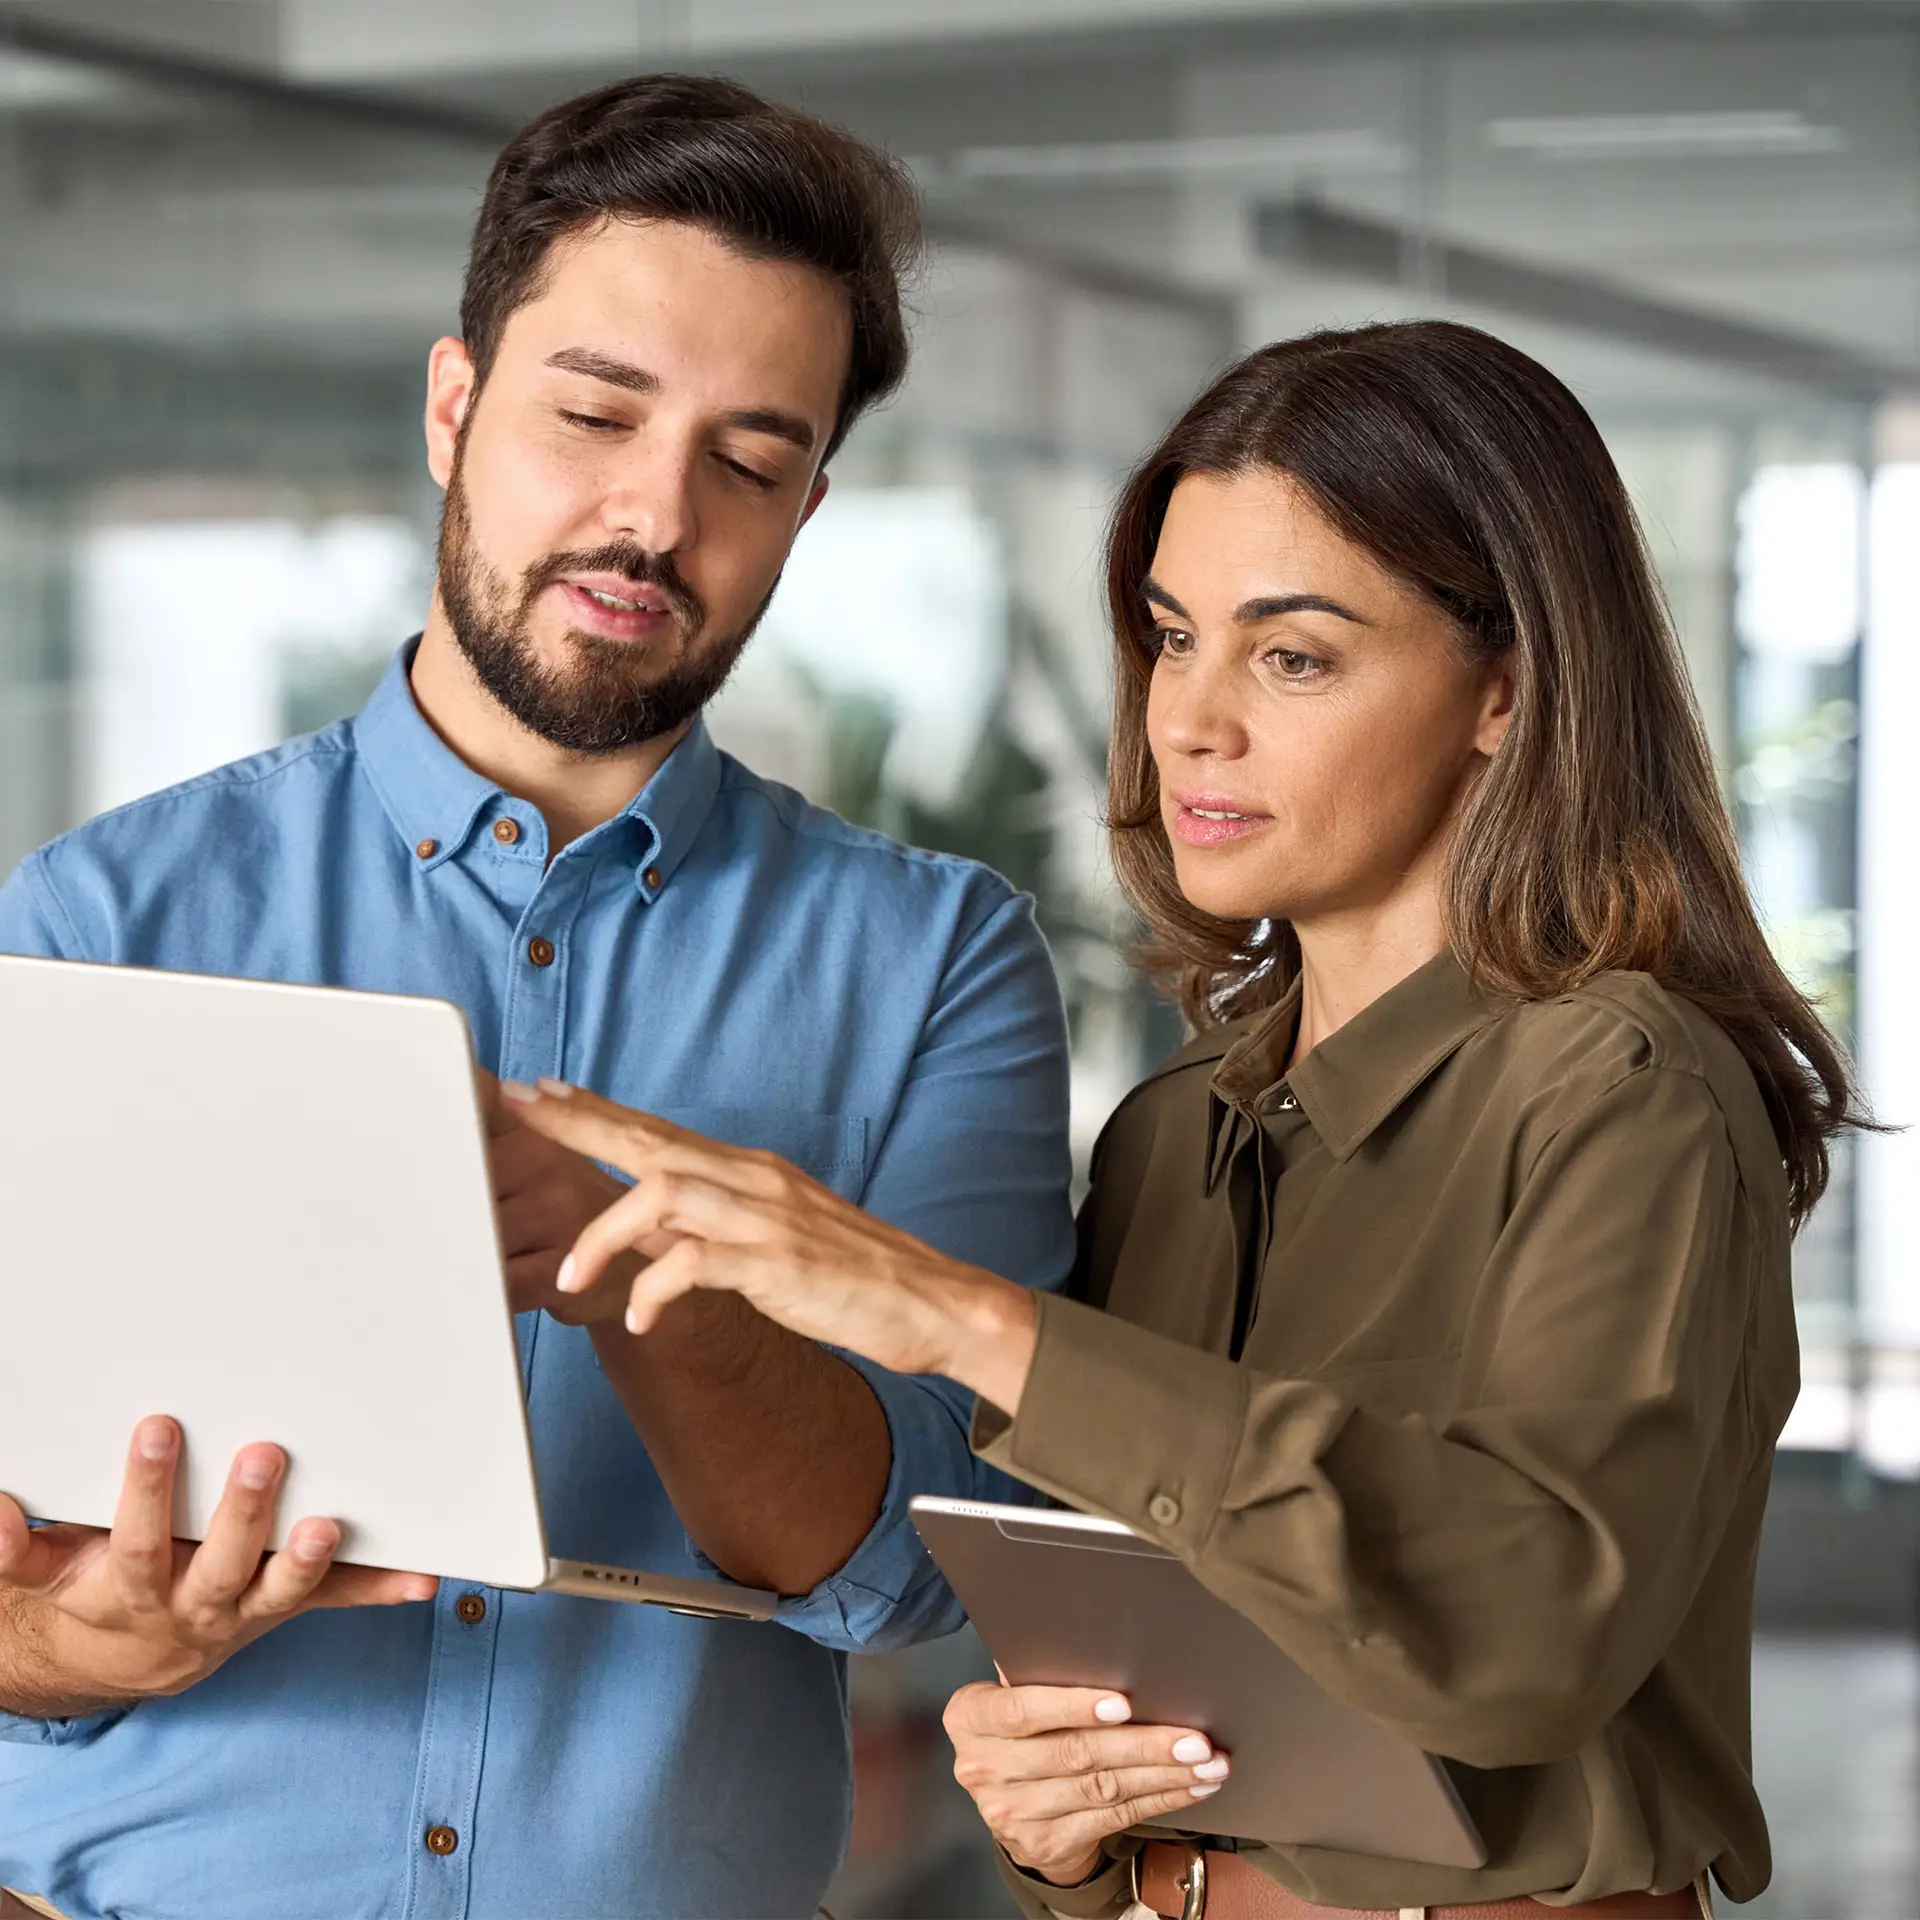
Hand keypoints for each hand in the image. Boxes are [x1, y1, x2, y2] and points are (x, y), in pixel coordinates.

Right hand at [0, 1417, 436, 1716]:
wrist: (121, 1658)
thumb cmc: (89, 1587)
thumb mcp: (44, 1573)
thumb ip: (17, 1548)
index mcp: (130, 1588)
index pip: (136, 1539)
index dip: (146, 1488)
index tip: (158, 1426)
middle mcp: (194, 1604)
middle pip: (219, 1562)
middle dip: (241, 1511)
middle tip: (264, 1453)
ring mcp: (246, 1609)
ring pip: (282, 1589)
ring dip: (309, 1559)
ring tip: (330, 1523)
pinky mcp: (285, 1606)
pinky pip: (336, 1599)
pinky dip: (381, 1589)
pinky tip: (424, 1578)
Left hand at [498, 1078, 1038, 1407]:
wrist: (934, 1302)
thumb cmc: (854, 1277)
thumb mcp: (774, 1239)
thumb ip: (714, 1227)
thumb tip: (652, 1231)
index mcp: (751, 1172)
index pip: (660, 1129)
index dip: (597, 1109)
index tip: (542, 1092)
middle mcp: (754, 1180)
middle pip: (650, 1139)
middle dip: (577, 1124)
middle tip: (517, 1109)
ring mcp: (767, 1217)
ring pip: (663, 1193)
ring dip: (605, 1231)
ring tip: (569, 1274)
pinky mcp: (779, 1263)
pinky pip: (697, 1263)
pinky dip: (656, 1288)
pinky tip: (640, 1319)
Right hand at [943, 1682, 1228, 1885]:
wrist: (1010, 1801)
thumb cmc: (1022, 1725)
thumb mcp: (1013, 1694)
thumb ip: (1040, 1673)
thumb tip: (1102, 1644)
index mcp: (971, 1717)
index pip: (1021, 1710)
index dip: (1073, 1706)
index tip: (1123, 1703)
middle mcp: (984, 1767)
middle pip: (1074, 1754)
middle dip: (1142, 1745)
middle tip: (1193, 1739)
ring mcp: (1013, 1812)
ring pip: (1102, 1788)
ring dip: (1162, 1775)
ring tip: (1206, 1762)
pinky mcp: (1045, 1843)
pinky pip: (1113, 1818)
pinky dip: (1158, 1800)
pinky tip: (1189, 1786)